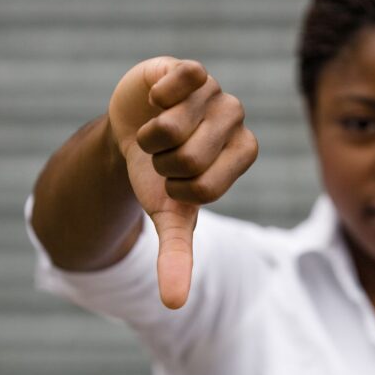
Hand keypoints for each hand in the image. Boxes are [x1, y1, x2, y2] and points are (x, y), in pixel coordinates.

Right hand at [108, 57, 257, 308]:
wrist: (132, 132)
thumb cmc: (159, 176)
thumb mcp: (168, 216)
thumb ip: (176, 256)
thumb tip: (174, 304)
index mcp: (243, 153)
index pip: (207, 187)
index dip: (176, 190)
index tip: (173, 181)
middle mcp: (236, 119)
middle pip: (189, 158)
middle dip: (161, 163)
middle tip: (163, 154)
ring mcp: (214, 91)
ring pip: (173, 125)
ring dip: (150, 137)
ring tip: (156, 132)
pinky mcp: (189, 70)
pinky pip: (181, 81)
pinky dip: (158, 98)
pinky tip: (156, 100)